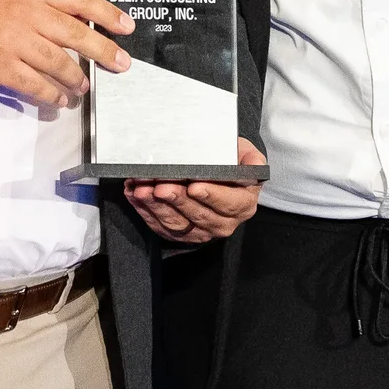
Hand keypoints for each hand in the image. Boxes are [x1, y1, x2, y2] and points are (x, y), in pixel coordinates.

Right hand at [0, 0, 133, 108]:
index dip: (106, 12)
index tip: (126, 26)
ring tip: (84, 87)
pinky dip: (51, 95)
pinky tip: (59, 100)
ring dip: (76, 78)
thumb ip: (46, 0)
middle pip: (76, 34)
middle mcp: (28, 14)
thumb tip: (82, 19)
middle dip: (103, 50)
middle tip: (120, 63)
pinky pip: (35, 85)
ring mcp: (15, 42)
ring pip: (59, 63)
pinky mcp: (2, 68)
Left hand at [125, 140, 266, 243]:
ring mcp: (202, 232)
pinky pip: (162, 227)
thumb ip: (249, 158)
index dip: (211, 196)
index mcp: (244, 203)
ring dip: (156, 206)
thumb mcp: (244, 154)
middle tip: (159, 186)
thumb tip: (253, 164)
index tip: (194, 187)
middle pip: (199, 215)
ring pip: (177, 223)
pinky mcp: (182, 234)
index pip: (229, 203)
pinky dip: (146, 211)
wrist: (219, 175)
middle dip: (176, 200)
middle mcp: (225, 222)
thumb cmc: (231, 161)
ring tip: (141, 189)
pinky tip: (135, 196)